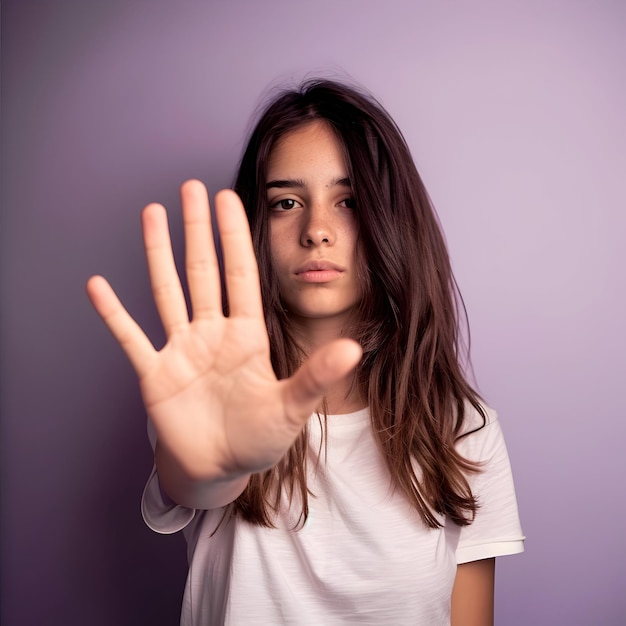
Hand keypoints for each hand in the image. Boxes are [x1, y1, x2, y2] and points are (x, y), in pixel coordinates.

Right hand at [86, 180, 361, 506]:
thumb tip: (353, 348)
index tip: (228, 199)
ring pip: (166, 291)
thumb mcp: (292, 406)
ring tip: (151, 213)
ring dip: (157, 253)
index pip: (241, 275)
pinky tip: (97, 285)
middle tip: (192, 187)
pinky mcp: (155, 375)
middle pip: (202, 271)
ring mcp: (181, 351)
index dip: (235, 236)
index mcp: (247, 336)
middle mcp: (212, 334)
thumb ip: (316, 375)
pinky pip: (131, 338)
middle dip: (197, 230)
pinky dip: (113, 314)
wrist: (220, 470)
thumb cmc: (258, 438)